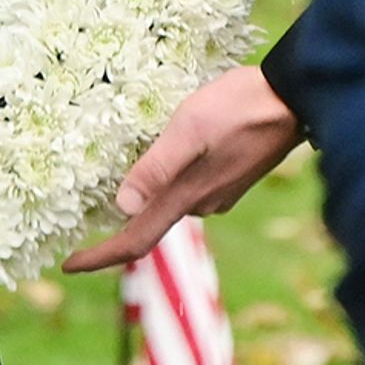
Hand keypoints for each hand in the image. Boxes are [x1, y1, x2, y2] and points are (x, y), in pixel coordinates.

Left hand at [65, 65, 301, 272]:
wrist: (296, 98)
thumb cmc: (240, 108)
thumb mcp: (189, 128)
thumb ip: (156, 168)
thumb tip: (122, 207)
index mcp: (187, 196)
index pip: (137, 239)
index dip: (101, 256)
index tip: (69, 265)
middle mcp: (202, 203)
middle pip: (151, 222)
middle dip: (123, 218)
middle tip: (89, 203)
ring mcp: (220, 194)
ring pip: (173, 200)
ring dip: (152, 188)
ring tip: (138, 155)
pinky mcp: (232, 179)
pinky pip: (191, 187)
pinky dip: (174, 177)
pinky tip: (176, 150)